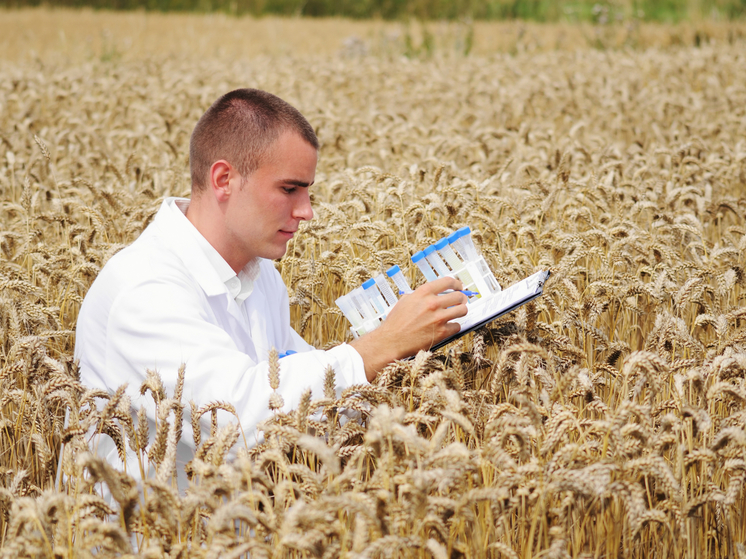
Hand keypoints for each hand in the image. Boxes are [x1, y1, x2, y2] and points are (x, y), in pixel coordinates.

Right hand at [349, 276, 467, 381]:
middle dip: (462, 298)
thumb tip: (432, 294)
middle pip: (459, 296)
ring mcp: (438, 318)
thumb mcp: (405, 301)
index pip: (448, 282)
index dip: (457, 283)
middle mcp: (432, 303)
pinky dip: (454, 327)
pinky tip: (448, 327)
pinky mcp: (442, 332)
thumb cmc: (396, 322)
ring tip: (457, 313)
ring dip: (461, 311)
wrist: (391, 341)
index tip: (459, 286)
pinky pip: (457, 326)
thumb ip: (420, 295)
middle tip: (460, 301)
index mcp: (423, 293)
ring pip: (462, 310)